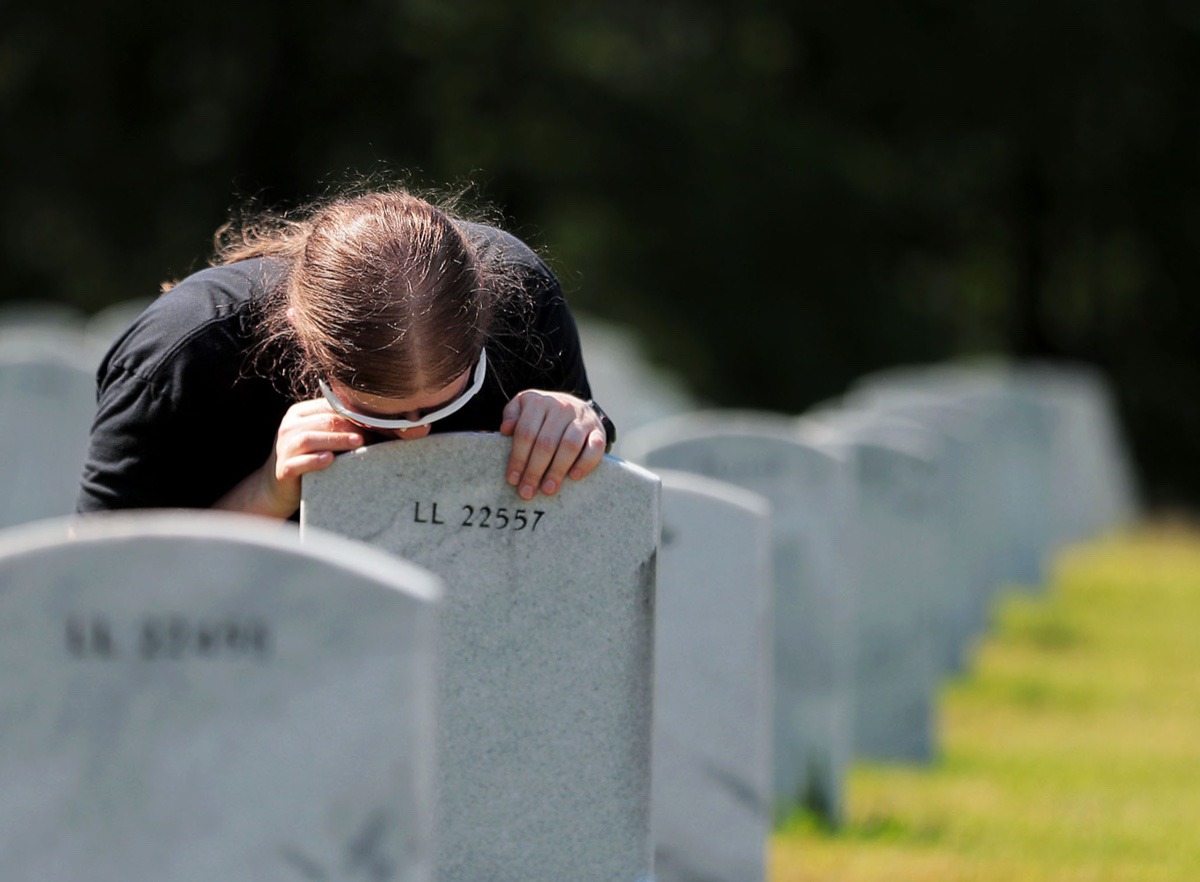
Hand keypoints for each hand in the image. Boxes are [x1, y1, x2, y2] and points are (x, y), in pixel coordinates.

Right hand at [215, 398, 365, 517]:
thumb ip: (340, 427)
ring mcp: (283, 448)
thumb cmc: (310, 459)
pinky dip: (314, 461)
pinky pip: (298, 463)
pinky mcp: (283, 469)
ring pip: (309, 438)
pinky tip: (330, 460)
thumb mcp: (322, 438)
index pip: (329, 406)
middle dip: (350, 426)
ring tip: (358, 444)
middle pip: (323, 421)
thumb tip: (378, 423)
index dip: (354, 413)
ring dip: (336, 440)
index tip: (376, 421)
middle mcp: (289, 427)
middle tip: (372, 434)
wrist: (280, 489)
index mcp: (299, 413)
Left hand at [499, 391, 606, 498]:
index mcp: (540, 403)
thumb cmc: (543, 414)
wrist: (575, 406)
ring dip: (557, 470)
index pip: (526, 433)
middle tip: (527, 492)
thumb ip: (512, 415)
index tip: (513, 479)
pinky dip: (585, 463)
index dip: (518, 458)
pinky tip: (573, 476)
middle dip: (535, 470)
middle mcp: (562, 407)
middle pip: (546, 443)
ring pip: (569, 446)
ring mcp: (583, 419)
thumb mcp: (524, 406)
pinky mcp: (599, 430)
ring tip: (548, 489)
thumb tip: (505, 429)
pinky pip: (595, 448)